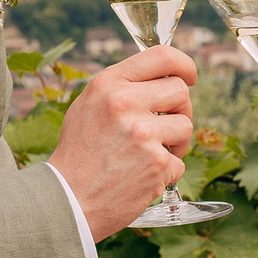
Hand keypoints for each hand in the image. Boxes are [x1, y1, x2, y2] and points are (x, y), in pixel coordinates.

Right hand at [49, 46, 196, 237]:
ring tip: (150, 155)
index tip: (190, 76)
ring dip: (176, 143)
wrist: (67, 200)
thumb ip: (120, 88)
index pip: (161, 56)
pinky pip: (179, 162)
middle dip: (180, 110)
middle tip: (166, 126)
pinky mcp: (156, 164)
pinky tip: (142, 177)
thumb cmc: (78, 155)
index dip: (183, 65)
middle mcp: (125, 103)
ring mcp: (143, 134)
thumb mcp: (88, 106)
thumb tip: (160, 77)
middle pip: (180, 91)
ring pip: (186, 126)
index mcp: (108, 84)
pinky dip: (166, 172)